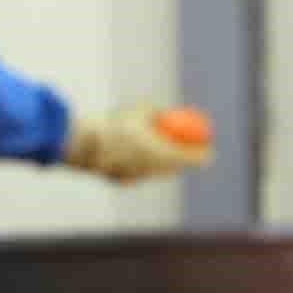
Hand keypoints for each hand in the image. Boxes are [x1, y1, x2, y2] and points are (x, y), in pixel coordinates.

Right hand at [63, 100, 210, 184]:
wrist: (83, 142)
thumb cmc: (113, 122)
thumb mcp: (138, 110)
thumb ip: (156, 113)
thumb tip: (169, 113)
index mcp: (160, 153)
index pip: (189, 158)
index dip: (201, 155)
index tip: (208, 149)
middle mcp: (151, 171)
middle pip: (175, 170)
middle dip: (183, 162)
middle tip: (190, 153)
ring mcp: (136, 178)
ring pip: (157, 174)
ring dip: (163, 165)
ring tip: (163, 152)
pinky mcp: (123, 182)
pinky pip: (139, 174)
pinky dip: (143, 167)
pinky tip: (136, 157)